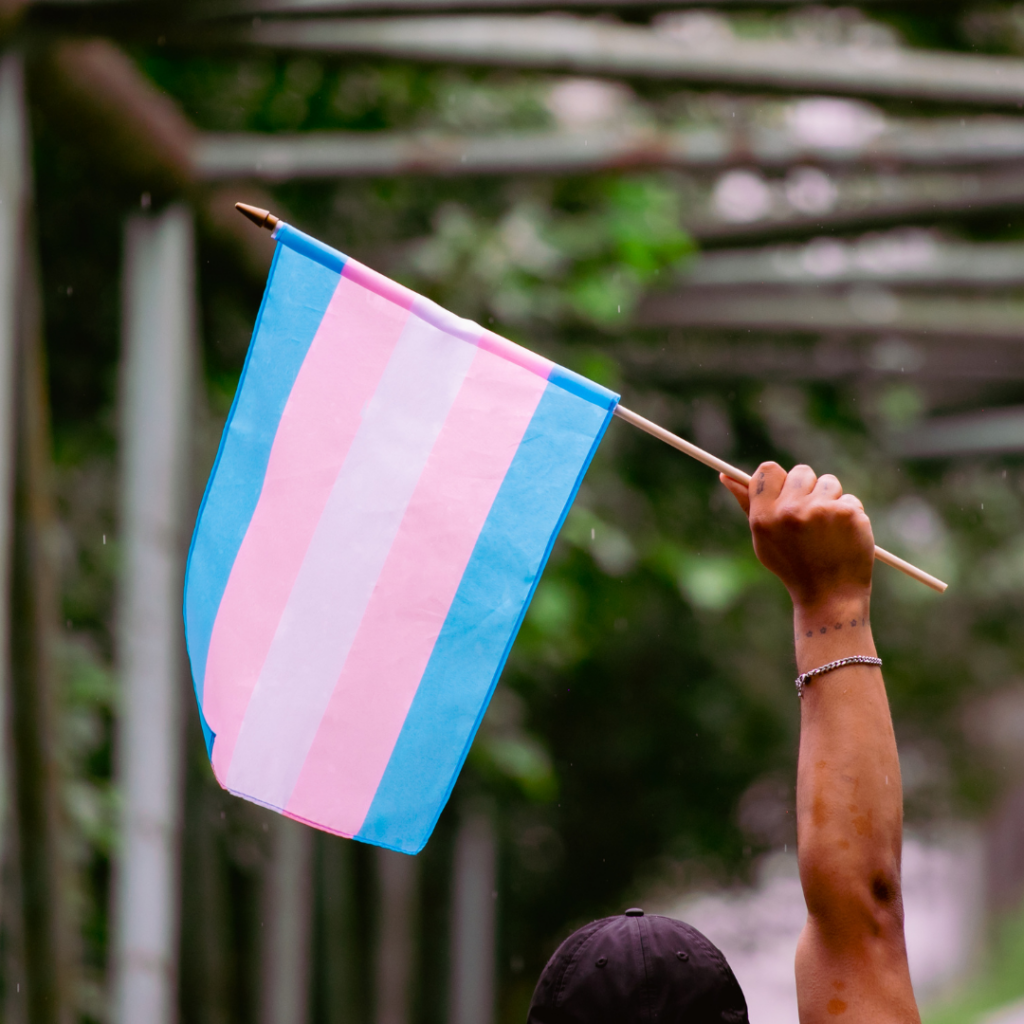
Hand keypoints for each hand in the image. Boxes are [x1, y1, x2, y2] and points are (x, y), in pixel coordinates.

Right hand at [720, 463, 873, 610]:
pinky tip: (843, 537)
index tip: (786, 491)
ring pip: (829, 482)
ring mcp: (820, 510)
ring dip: (830, 500)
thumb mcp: (764, 538)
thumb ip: (748, 504)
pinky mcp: (848, 514)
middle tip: (809, 517)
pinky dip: (849, 515)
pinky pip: (850, 500)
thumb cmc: (793, 565)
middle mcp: (790, 511)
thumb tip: (726, 476)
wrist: (829, 596)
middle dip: (808, 489)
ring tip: (827, 529)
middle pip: (801, 471)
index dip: (779, 479)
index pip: (768, 470)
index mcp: (764, 517)